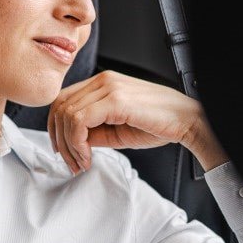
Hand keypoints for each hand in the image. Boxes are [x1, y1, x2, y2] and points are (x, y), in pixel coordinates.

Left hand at [46, 70, 228, 174]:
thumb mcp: (116, 129)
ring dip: (69, 145)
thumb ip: (92, 131)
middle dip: (59, 139)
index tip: (63, 151)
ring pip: (67, 114)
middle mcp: (103, 80)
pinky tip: (88, 156)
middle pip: (60, 106)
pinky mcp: (115, 99)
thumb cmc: (158, 124)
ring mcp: (108, 87)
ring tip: (82, 163)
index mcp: (102, 83)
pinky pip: (80, 121)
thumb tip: (71, 142)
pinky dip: (78, 143)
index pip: (63, 100)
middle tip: (70, 162)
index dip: (56, 128)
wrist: (187, 121)